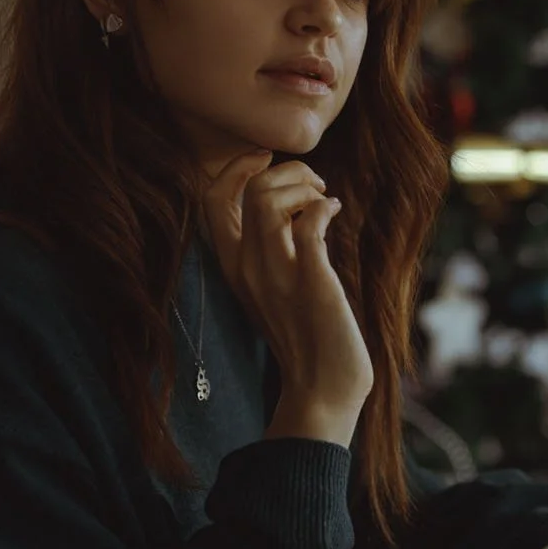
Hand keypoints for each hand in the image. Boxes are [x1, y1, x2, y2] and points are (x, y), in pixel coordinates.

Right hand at [201, 149, 373, 433]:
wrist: (322, 388)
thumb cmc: (305, 335)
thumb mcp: (273, 286)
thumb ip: (270, 248)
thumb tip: (290, 203)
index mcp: (233, 267)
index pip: (212, 198)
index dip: (237, 167)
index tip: (268, 160)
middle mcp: (246, 268)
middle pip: (245, 189)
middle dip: (283, 170)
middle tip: (312, 185)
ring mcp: (276, 275)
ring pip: (269, 200)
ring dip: (303, 186)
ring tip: (324, 199)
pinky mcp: (310, 282)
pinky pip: (309, 224)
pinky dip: (324, 207)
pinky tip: (335, 211)